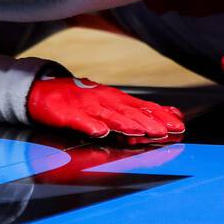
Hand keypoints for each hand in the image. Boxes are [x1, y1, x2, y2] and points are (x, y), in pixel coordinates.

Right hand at [27, 75, 183, 141]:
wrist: (44, 91)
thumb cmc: (79, 99)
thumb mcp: (108, 103)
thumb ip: (132, 112)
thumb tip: (161, 119)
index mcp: (116, 100)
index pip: (144, 107)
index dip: (161, 116)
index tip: (179, 124)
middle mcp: (105, 101)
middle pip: (131, 112)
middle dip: (150, 121)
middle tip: (167, 131)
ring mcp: (87, 107)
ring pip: (109, 116)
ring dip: (125, 123)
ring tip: (140, 131)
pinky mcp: (68, 114)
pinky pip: (81, 121)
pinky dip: (91, 125)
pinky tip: (100, 132)